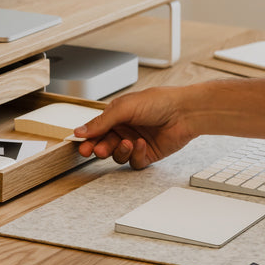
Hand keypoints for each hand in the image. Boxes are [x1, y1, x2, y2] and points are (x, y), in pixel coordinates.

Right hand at [73, 87, 195, 168]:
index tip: (81, 145)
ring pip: (117, 156)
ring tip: (127, 143)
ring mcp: (135, 143)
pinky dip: (136, 155)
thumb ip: (100, 122)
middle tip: (97, 150)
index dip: (87, 139)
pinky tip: (142, 144)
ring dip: (119, 151)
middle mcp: (124, 130)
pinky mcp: (147, 154)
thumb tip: (80, 131)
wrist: (185, 112)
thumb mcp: (123, 108)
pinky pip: (134, 162)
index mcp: (116, 116)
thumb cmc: (158, 102)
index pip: (95, 131)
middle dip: (99, 148)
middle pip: (103, 145)